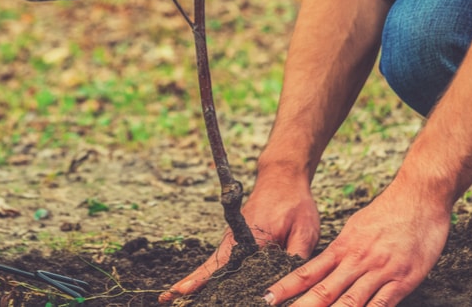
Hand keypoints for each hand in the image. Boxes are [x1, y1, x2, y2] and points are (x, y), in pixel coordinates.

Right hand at [161, 172, 320, 301]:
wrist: (283, 178)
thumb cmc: (295, 203)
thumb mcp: (305, 231)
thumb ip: (296, 258)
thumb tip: (289, 286)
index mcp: (250, 238)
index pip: (222, 264)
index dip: (202, 279)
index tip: (182, 290)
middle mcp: (235, 240)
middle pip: (210, 267)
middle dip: (190, 284)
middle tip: (166, 298)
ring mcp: (233, 240)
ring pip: (213, 265)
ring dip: (197, 280)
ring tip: (174, 296)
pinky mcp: (236, 241)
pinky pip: (220, 261)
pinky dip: (208, 274)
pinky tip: (202, 287)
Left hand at [264, 180, 450, 305]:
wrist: (420, 195)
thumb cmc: (389, 210)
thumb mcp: (357, 227)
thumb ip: (342, 250)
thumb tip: (326, 265)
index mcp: (343, 247)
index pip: (308, 272)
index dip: (286, 287)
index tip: (268, 298)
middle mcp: (356, 260)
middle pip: (323, 291)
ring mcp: (379, 271)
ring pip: (349, 302)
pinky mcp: (402, 279)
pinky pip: (382, 304)